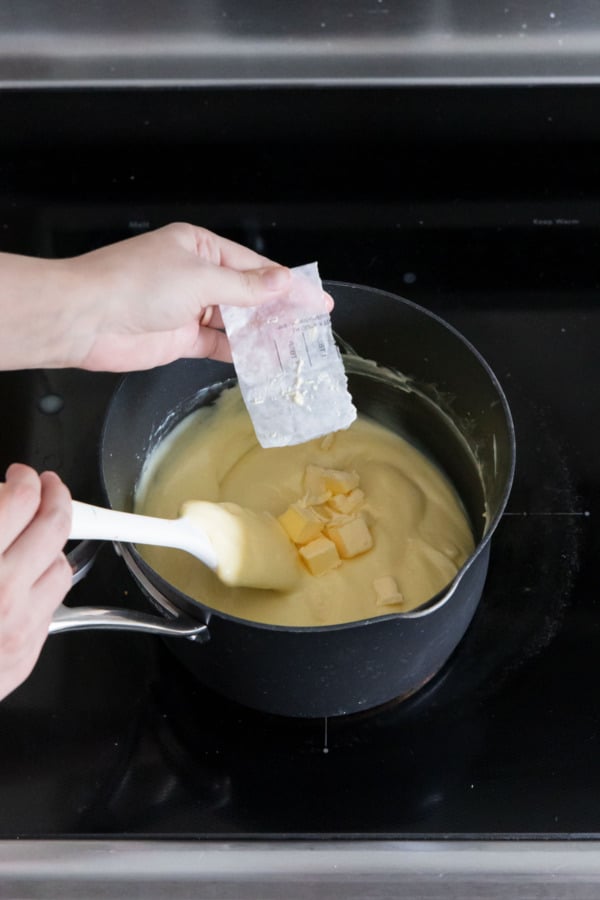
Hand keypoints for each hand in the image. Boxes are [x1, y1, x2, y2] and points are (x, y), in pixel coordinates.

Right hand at [0, 464, 71, 700]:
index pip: (20, 500)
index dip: (25, 479)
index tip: (21, 476)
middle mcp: (1, 592)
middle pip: (54, 526)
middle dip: (55, 497)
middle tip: (46, 489)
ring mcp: (17, 626)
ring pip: (61, 566)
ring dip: (50, 546)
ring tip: (33, 537)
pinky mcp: (25, 654)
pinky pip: (51, 606)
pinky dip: (41, 586)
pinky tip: (23, 580)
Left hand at [65, 223, 293, 370]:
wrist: (86, 319)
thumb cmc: (136, 284)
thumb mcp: (201, 278)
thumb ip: (246, 287)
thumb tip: (283, 283)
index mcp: (200, 247)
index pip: (254, 266)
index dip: (287, 284)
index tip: (316, 299)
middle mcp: (196, 275)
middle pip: (248, 294)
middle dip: (278, 310)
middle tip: (312, 327)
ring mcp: (189, 308)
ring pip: (236, 322)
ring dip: (262, 334)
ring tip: (295, 347)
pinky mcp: (181, 338)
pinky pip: (218, 345)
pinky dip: (239, 353)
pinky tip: (263, 360)